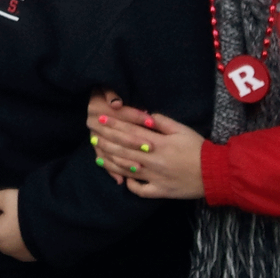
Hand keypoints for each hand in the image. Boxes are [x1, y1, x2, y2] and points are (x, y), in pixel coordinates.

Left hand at [0, 189, 34, 261]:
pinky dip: (18, 234)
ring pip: (5, 237)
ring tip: (21, 215)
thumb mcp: (6, 197)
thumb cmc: (25, 210)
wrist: (54, 225)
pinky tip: (29, 225)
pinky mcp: (28, 255)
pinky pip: (16, 243)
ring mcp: (16, 254)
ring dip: (8, 226)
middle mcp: (3, 248)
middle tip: (10, 207)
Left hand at [89, 95, 204, 199]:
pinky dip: (130, 185)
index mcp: (159, 144)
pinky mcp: (161, 191)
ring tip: (99, 155)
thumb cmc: (198, 148)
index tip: (102, 120)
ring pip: (128, 170)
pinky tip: (122, 179)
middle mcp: (154, 160)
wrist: (215, 174)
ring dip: (111, 162)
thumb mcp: (181, 129)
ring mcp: (156, 177)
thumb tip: (144, 115)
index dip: (114, 126)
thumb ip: (162, 121)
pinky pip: (141, 190)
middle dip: (107, 142)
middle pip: (124, 151)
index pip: (131, 133)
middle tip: (93, 135)